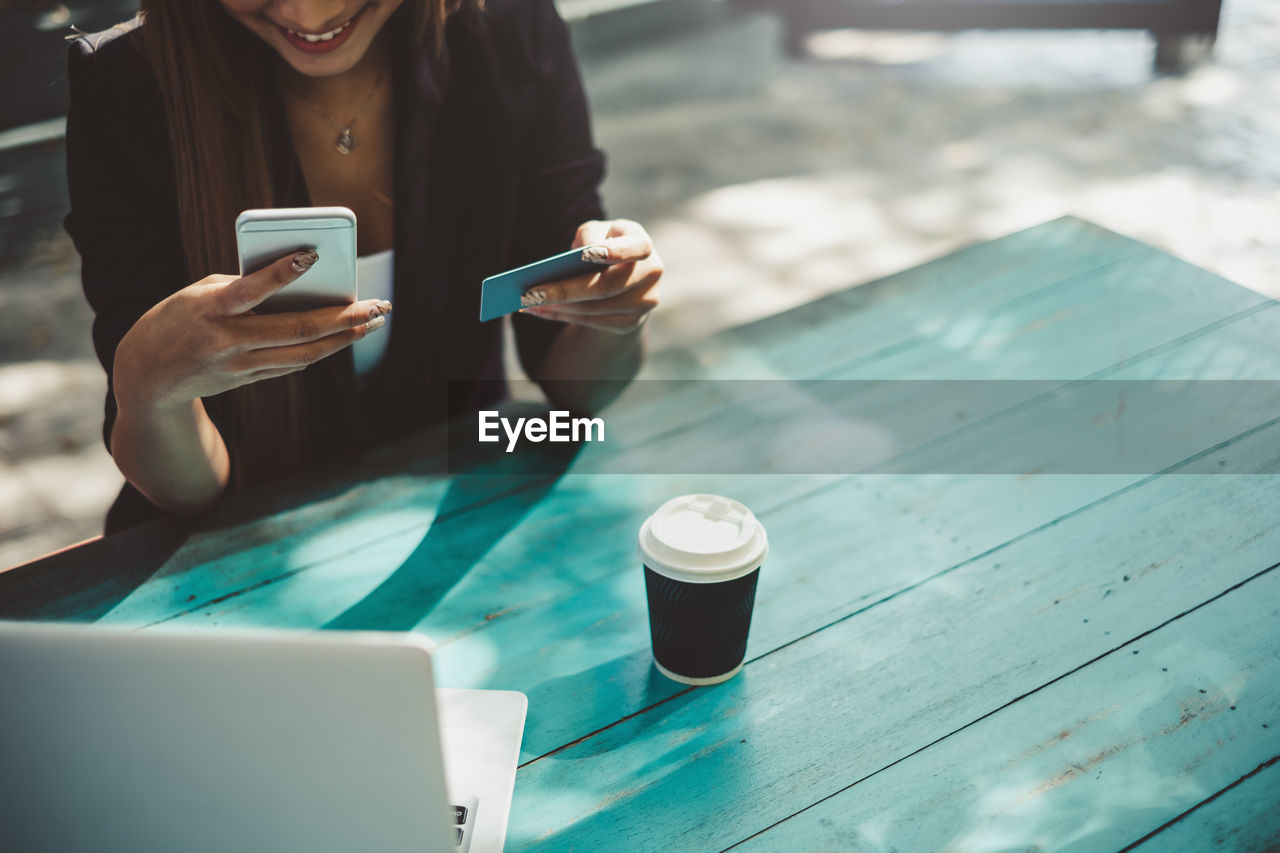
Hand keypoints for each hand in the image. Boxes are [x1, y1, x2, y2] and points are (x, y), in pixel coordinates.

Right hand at [113, 249, 390, 412]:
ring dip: (344, 337)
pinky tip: (344, 336)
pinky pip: (294, 363)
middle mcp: (228, 341)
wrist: (147, 376)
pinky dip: (321, 349)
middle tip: (379, 304)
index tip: (312, 255)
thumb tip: (296, 283)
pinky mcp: (249, 379)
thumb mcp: (198, 294)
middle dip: (344, 317)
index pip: (251, 291)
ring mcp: (241, 365)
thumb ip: (242, 287)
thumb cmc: (176, 319)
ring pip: (304, 353)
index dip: (282, 274)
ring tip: (373, 321)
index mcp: (211, 310)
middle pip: (297, 330)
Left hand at [519, 219, 661, 333]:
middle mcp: (651, 273)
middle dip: (564, 291)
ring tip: (527, 303)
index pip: (637, 248)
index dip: (614, 252)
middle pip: (605, 286)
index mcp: (642, 244)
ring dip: (557, 307)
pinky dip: (563, 316)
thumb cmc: (604, 245)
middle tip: (530, 293)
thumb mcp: (595, 233)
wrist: (623, 277)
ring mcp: (644, 302)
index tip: (584, 255)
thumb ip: (587, 237)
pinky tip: (539, 311)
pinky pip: (592, 322)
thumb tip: (569, 263)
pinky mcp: (631, 323)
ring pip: (594, 308)